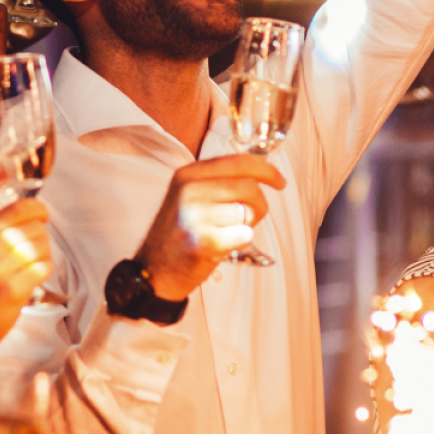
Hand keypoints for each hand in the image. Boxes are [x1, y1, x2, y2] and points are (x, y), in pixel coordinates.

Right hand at [0, 199, 52, 366]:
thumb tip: (33, 215)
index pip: (19, 208)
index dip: (38, 210)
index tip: (42, 218)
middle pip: (35, 228)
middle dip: (41, 241)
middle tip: (29, 258)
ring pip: (42, 246)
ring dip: (43, 258)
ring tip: (28, 271)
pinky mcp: (13, 289)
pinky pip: (44, 268)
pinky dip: (43, 274)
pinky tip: (31, 282)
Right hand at [134, 154, 284, 300]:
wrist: (154, 271)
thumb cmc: (180, 234)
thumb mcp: (190, 197)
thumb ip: (219, 181)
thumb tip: (261, 170)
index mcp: (188, 175)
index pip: (238, 162)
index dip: (265, 170)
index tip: (279, 181)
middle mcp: (189, 190)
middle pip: (248, 186)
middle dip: (259, 205)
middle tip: (251, 218)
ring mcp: (195, 215)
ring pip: (247, 211)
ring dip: (246, 225)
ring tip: (227, 233)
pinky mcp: (203, 241)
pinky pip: (244, 234)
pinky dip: (240, 242)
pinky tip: (222, 246)